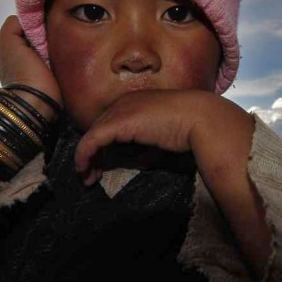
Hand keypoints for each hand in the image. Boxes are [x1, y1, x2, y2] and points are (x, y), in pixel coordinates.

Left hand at [0, 15, 62, 113]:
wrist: (38, 102)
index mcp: (8, 51)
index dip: (32, 22)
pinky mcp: (53, 76)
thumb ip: (12, 26)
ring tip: (62, 40)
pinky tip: (65, 50)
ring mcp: (37, 68)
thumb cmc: (22, 70)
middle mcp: (20, 58)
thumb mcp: (8, 43)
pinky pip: (57, 55)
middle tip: (55, 30)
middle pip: (35, 35)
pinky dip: (60, 51)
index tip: (43, 22)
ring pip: (47, 44)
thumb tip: (27, 20)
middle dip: (44, 32)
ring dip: (53, 42)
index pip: (22, 27)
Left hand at [73, 89, 208, 185]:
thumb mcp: (159, 140)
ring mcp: (119, 111)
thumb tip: (134, 163)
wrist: (198, 118)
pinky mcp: (118, 122)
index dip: (101, 146)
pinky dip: (84, 155)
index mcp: (133, 103)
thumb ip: (143, 150)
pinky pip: (92, 140)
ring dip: (85, 158)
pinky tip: (83, 169)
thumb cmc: (187, 129)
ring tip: (86, 178)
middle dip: (92, 155)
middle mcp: (123, 103)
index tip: (101, 166)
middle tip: (90, 176)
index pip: (108, 125)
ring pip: (91, 135)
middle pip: (97, 129)